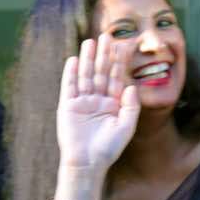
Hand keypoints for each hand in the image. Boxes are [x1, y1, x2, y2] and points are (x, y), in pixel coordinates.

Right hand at [55, 36, 141, 184]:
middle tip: (107, 36)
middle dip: (104, 54)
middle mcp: (98, 100)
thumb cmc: (108, 149)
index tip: (124, 45)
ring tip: (90, 41)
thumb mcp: (126, 127)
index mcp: (113, 103)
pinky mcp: (68, 106)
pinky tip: (73, 60)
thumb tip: (132, 86)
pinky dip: (71, 74)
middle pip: (101, 72)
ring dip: (88, 59)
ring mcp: (82, 102)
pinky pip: (69, 86)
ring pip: (86, 75)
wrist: (87, 164)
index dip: (120, 62)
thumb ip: (131, 106)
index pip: (117, 78)